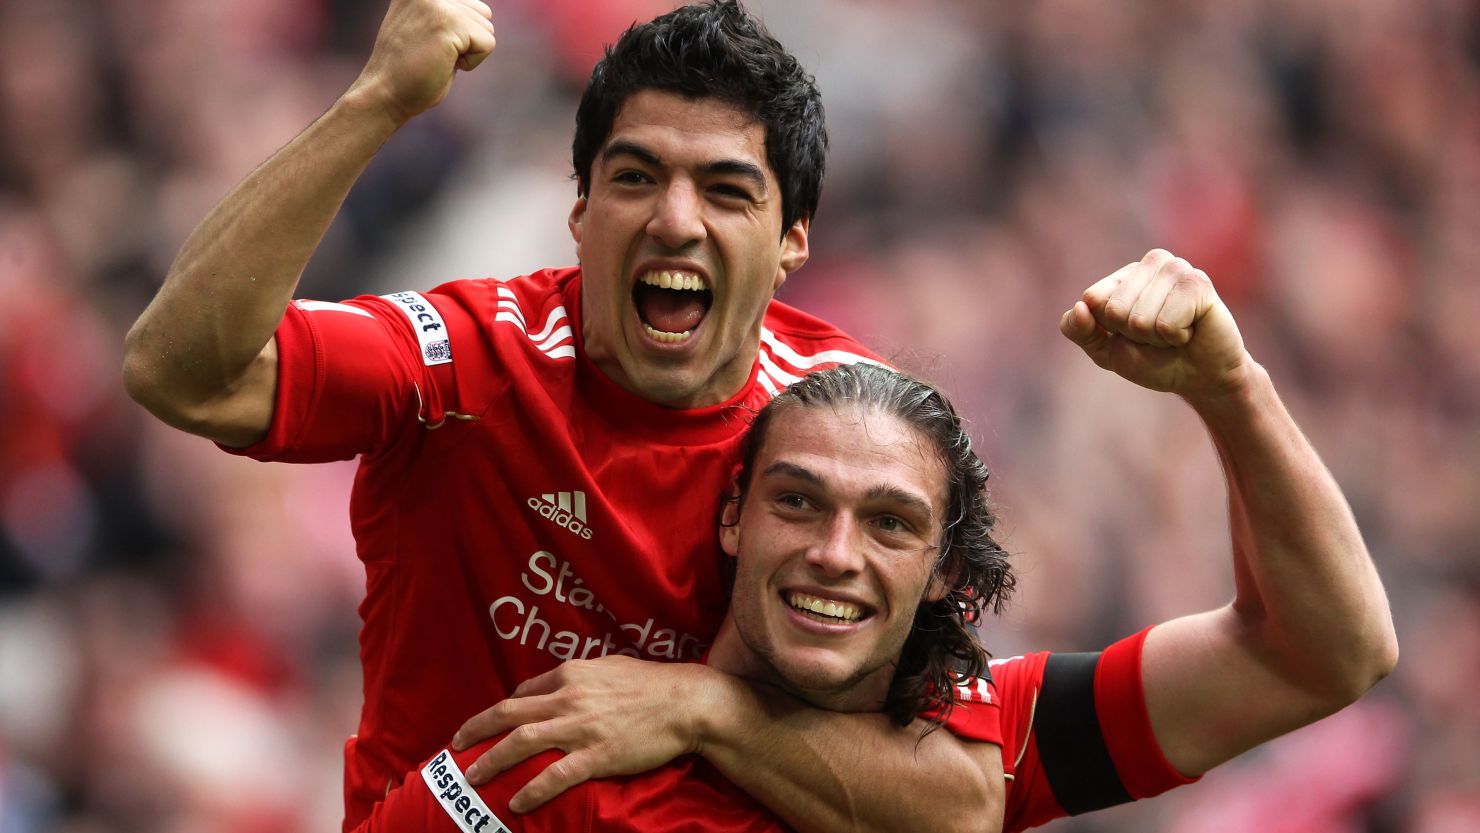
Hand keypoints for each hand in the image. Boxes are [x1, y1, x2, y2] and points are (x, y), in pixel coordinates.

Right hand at [349, 0, 495, 123]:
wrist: (384, 93)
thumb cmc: (409, 68)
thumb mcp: (427, 26)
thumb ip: (447, 11)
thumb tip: (481, 9)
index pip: (473, 4)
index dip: (462, 33)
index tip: (431, 44)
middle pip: (484, 13)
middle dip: (467, 41)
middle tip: (433, 53)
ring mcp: (436, 2)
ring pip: (487, 27)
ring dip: (468, 51)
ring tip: (436, 57)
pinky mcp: (448, 22)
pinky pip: (487, 43)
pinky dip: (471, 63)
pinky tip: (442, 64)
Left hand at [451, 656, 717, 811]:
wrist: (686, 702)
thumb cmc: (652, 683)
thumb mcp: (610, 667)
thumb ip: (582, 678)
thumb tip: (564, 686)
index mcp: (571, 675)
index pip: (524, 692)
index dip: (500, 710)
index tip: (487, 724)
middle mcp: (568, 698)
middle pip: (509, 714)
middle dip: (476, 730)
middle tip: (455, 745)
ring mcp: (580, 728)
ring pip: (521, 743)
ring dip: (491, 760)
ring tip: (472, 777)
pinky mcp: (597, 755)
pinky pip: (555, 776)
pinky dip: (531, 789)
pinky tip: (515, 802)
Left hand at [1060, 249, 1251, 400]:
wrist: (1200, 378)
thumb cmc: (1153, 360)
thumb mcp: (1106, 351)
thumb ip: (1081, 331)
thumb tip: (1079, 307)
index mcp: (1124, 275)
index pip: (1093, 299)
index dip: (1110, 328)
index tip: (1132, 333)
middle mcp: (1151, 263)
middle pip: (1115, 310)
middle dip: (1135, 335)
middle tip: (1158, 335)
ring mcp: (1177, 268)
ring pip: (1139, 318)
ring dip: (1156, 337)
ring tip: (1175, 333)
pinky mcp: (1198, 283)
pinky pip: (1166, 323)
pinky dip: (1176, 337)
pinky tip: (1191, 330)